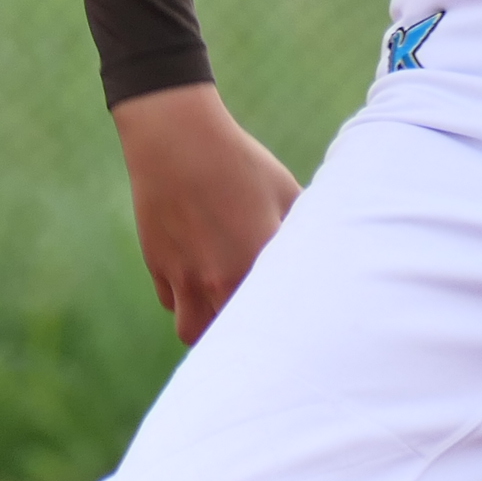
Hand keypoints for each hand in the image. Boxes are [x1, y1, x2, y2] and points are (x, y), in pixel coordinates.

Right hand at [112, 84, 302, 343]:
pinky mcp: (158, 267)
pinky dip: (184, 297)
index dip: (286, 325)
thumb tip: (323, 247)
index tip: (296, 326)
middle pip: (232, 336)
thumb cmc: (239, 163)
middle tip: (260, 325)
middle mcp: (220, 280)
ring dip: (208, 325)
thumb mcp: (285, 190)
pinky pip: (172, 302)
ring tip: (223, 308)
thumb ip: (303, 228)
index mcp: (258, 263)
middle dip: (246, 334)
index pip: (276, 316)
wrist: (178, 143)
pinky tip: (198, 276)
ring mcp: (185, 278)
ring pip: (193, 331)